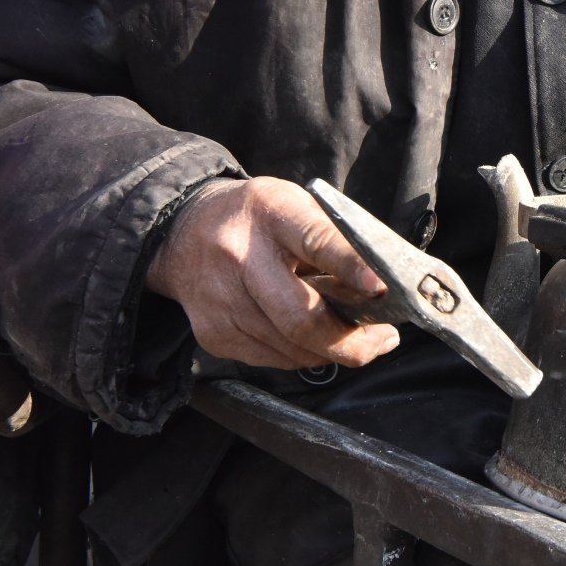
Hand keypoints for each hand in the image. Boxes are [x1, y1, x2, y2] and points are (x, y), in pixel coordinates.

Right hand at [146, 177, 400, 369]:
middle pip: (302, 318)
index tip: (381, 287)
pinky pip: (274, 360)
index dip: (350, 266)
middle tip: (382, 340)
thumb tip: (379, 289)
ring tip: (354, 336)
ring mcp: (223, 302)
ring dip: (332, 350)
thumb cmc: (256, 219)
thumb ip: (335, 240)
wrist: (182, 231)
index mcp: (271, 213)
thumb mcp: (295, 206)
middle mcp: (241, 258)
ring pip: (293, 349)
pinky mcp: (214, 335)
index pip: (316, 240)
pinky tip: (311, 337)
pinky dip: (303, 354)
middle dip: (351, 341)